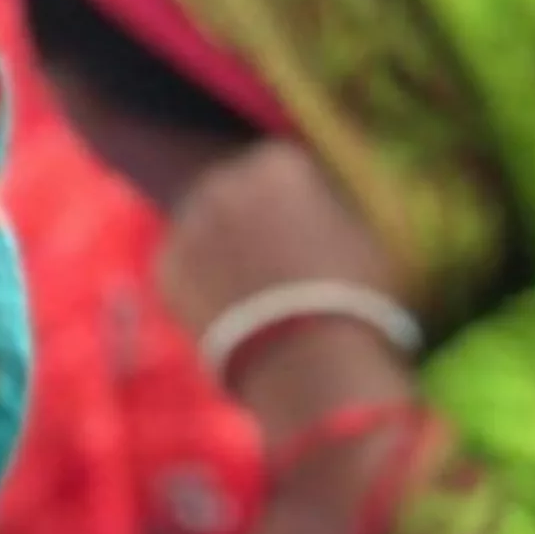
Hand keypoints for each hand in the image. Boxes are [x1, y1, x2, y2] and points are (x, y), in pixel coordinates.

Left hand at [157, 138, 405, 350]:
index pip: (282, 167)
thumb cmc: (359, 302)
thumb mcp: (366, 236)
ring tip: (255, 294)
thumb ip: (333, 205)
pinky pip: (187, 267)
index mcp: (279, 163)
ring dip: (224, 248)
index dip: (299, 202)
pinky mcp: (167, 269)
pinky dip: (204, 285)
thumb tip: (321, 202)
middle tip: (277, 265)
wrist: (315, 370)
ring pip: (207, 227)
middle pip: (237, 190)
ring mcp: (190, 224)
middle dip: (253, 219)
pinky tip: (235, 314)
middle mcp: (226, 180)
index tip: (310, 232)